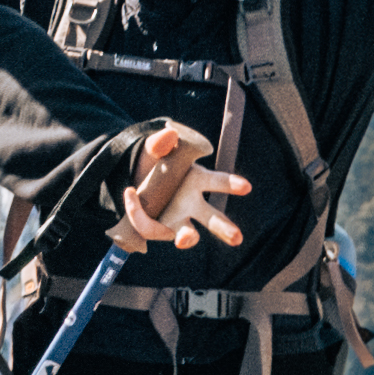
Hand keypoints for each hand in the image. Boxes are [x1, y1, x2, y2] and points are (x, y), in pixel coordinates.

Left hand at [113, 123, 248, 249]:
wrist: (127, 179)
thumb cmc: (151, 163)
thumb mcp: (152, 149)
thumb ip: (159, 143)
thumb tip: (169, 135)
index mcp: (197, 180)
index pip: (216, 182)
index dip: (230, 184)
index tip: (246, 186)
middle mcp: (191, 204)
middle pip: (212, 219)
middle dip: (224, 229)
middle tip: (237, 238)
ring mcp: (175, 219)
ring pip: (186, 234)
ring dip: (187, 238)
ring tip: (184, 239)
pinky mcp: (157, 228)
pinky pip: (150, 227)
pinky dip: (138, 213)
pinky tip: (130, 194)